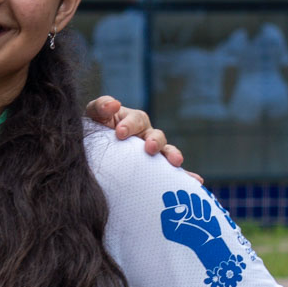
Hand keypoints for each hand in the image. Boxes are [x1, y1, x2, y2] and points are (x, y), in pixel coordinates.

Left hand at [85, 95, 201, 182]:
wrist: (90, 153)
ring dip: (172, 155)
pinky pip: (171, 173)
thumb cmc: (93, 131)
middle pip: (156, 136)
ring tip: (175, 162)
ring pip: (166, 152)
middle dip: (154, 141)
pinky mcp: (153, 170)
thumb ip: (100, 107)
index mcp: (133, 121)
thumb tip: (113, 104)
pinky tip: (196, 181)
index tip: (120, 133)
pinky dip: (186, 176)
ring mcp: (151, 153)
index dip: (129, 125)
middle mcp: (146, 136)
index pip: (136, 120)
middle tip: (149, 148)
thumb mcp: (93, 116)